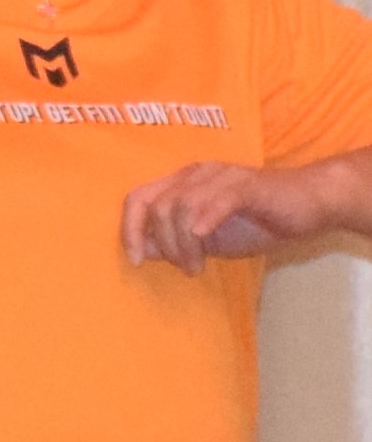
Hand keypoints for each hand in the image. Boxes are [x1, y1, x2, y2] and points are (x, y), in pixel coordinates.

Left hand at [122, 158, 345, 269]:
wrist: (312, 206)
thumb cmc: (258, 222)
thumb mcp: (207, 238)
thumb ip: (174, 241)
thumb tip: (141, 250)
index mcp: (183, 183)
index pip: (139, 198)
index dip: (129, 229)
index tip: (135, 260)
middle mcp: (198, 174)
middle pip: (158, 205)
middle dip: (164, 243)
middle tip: (186, 267)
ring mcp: (223, 176)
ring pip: (183, 205)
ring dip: (185, 243)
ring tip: (198, 266)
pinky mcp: (249, 185)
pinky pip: (219, 198)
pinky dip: (206, 218)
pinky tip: (203, 236)